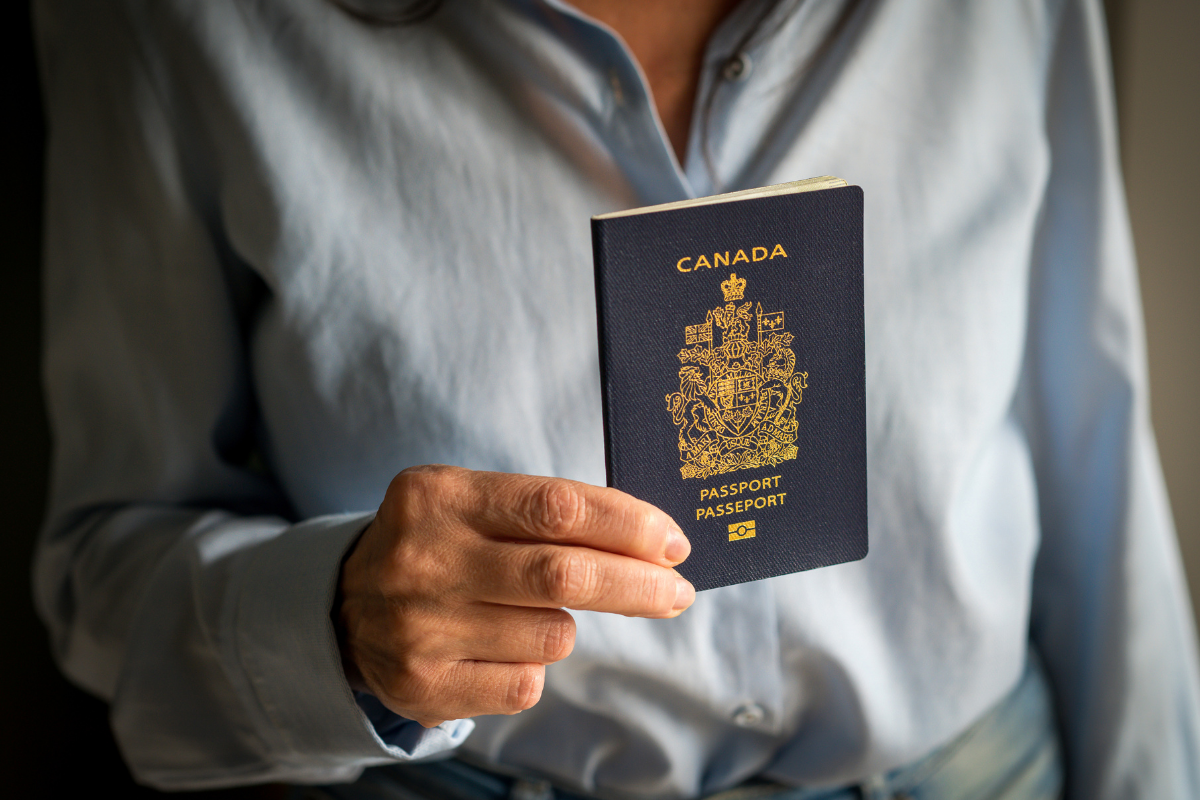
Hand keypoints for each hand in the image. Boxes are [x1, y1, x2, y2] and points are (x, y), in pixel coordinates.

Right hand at [336, 465, 693, 726]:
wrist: (344, 609)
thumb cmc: (437, 546)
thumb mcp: (472, 504)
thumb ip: (548, 513)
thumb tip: (652, 542)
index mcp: (441, 496)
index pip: (556, 506)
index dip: (627, 524)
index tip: (672, 542)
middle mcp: (425, 559)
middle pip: (564, 573)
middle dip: (637, 583)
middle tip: (677, 591)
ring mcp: (421, 626)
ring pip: (553, 633)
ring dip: (566, 624)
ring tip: (529, 613)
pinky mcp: (423, 684)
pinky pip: (527, 682)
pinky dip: (534, 665)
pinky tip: (500, 647)